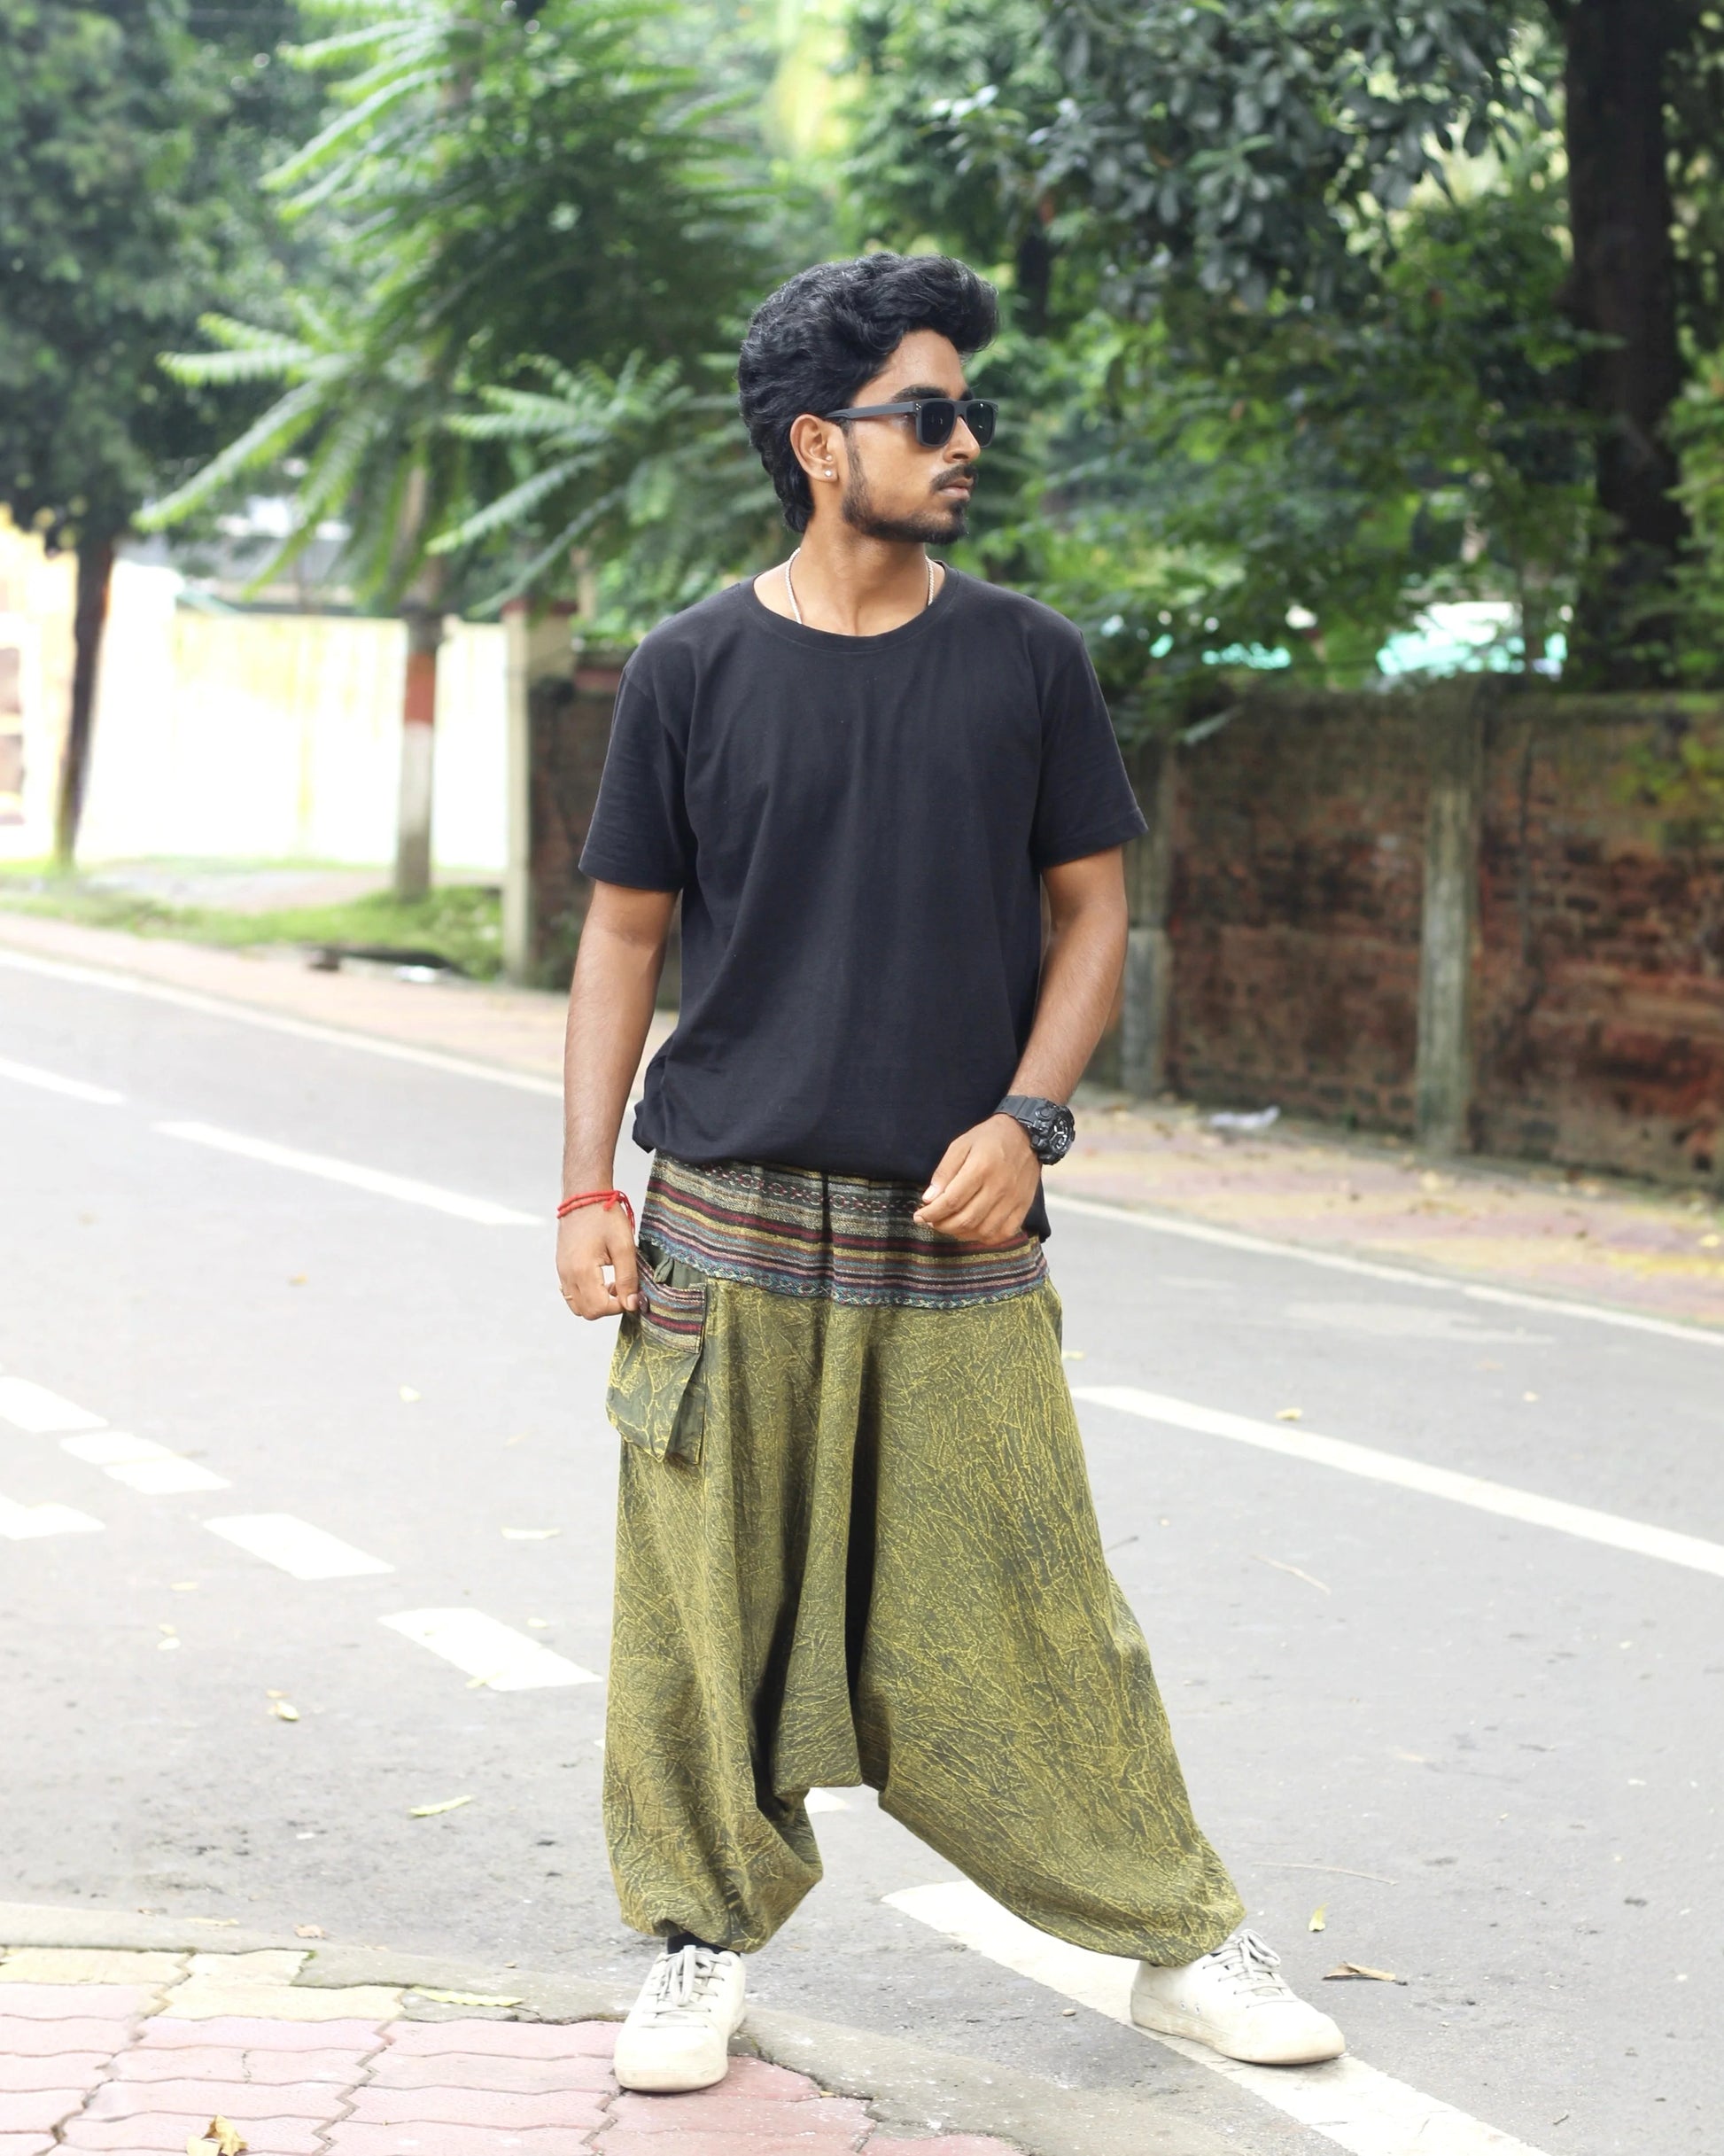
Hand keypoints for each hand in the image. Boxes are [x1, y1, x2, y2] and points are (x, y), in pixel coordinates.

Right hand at [556, 1201, 639, 1318]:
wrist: (584, 1196)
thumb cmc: (605, 1217)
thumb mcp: (624, 1246)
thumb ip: (628, 1278)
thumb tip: (631, 1305)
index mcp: (582, 1270)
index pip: (599, 1308)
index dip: (619, 1306)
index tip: (632, 1294)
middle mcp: (567, 1274)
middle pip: (586, 1312)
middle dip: (608, 1307)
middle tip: (623, 1289)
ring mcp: (562, 1271)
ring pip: (577, 1305)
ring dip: (596, 1302)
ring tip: (612, 1283)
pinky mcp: (561, 1267)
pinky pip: (571, 1293)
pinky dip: (586, 1294)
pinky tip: (600, 1278)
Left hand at [914, 1115, 1040, 1245]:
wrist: (1026, 1135)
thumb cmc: (989, 1138)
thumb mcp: (960, 1145)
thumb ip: (944, 1172)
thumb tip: (929, 1199)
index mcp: (980, 1168)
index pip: (951, 1201)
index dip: (931, 1213)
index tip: (919, 1216)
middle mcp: (999, 1187)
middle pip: (966, 1219)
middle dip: (942, 1225)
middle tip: (931, 1221)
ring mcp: (1013, 1199)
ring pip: (983, 1230)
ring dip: (961, 1233)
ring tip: (949, 1225)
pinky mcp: (1023, 1207)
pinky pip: (1003, 1233)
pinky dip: (985, 1237)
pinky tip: (973, 1229)